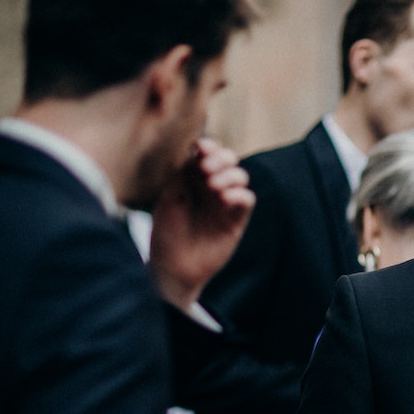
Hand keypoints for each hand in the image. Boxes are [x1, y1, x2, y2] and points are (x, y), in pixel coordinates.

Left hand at [149, 137, 253, 311]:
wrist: (174, 267)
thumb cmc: (166, 233)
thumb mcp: (169, 199)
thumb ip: (182, 176)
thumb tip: (195, 153)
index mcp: (192, 179)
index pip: (206, 154)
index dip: (208, 146)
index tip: (201, 148)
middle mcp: (211, 188)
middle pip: (228, 160)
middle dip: (221, 158)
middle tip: (206, 169)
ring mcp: (225, 203)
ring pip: (240, 177)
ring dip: (230, 175)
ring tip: (213, 186)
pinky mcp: (236, 220)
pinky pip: (247, 200)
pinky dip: (239, 194)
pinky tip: (224, 198)